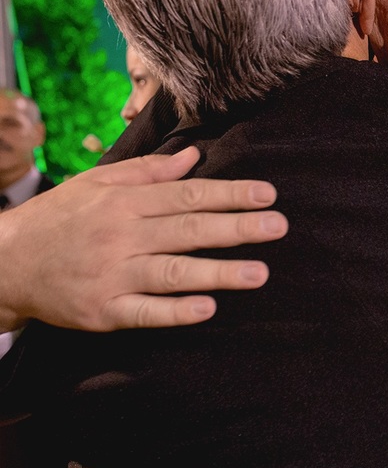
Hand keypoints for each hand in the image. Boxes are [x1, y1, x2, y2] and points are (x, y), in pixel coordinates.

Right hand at [0, 147, 286, 331]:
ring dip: (219, 272)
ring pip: (173, 272)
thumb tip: (193, 156)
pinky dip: (175, 311)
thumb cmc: (60, 219)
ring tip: (261, 273)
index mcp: (124, 202)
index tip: (268, 195)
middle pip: (187, 230)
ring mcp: (112, 275)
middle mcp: (121, 235)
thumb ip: (147, 172)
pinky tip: (207, 308)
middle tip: (279, 226)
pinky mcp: (103, 311)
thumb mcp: (97, 184)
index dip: (229, 194)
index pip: (187, 195)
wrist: (4, 263)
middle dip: (236, 227)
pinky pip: (144, 311)